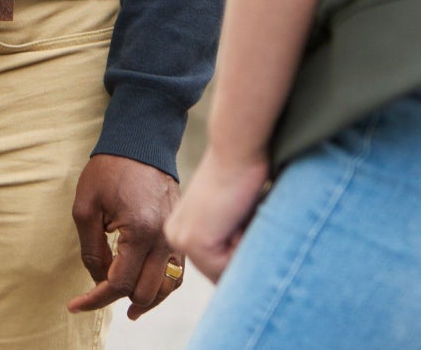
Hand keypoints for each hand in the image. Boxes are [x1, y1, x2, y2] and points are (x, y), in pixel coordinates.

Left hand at [67, 153, 185, 318]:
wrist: (141, 141)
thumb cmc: (109, 169)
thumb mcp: (85, 208)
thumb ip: (91, 250)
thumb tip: (100, 280)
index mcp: (141, 232)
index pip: (120, 283)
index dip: (96, 299)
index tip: (76, 304)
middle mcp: (164, 238)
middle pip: (145, 292)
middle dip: (118, 300)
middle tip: (94, 297)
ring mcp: (176, 235)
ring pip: (168, 287)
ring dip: (146, 300)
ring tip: (127, 308)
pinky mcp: (179, 230)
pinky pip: (178, 271)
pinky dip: (164, 285)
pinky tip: (147, 288)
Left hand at [165, 147, 270, 283]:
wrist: (237, 148)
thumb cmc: (243, 175)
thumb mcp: (231, 217)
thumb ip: (228, 242)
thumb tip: (240, 267)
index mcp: (181, 230)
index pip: (216, 266)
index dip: (240, 248)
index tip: (240, 215)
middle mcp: (175, 237)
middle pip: (219, 272)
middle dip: (241, 250)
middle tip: (241, 214)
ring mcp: (182, 240)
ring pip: (225, 273)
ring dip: (244, 248)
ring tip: (239, 213)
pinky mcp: (194, 242)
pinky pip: (229, 267)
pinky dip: (244, 246)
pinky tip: (237, 215)